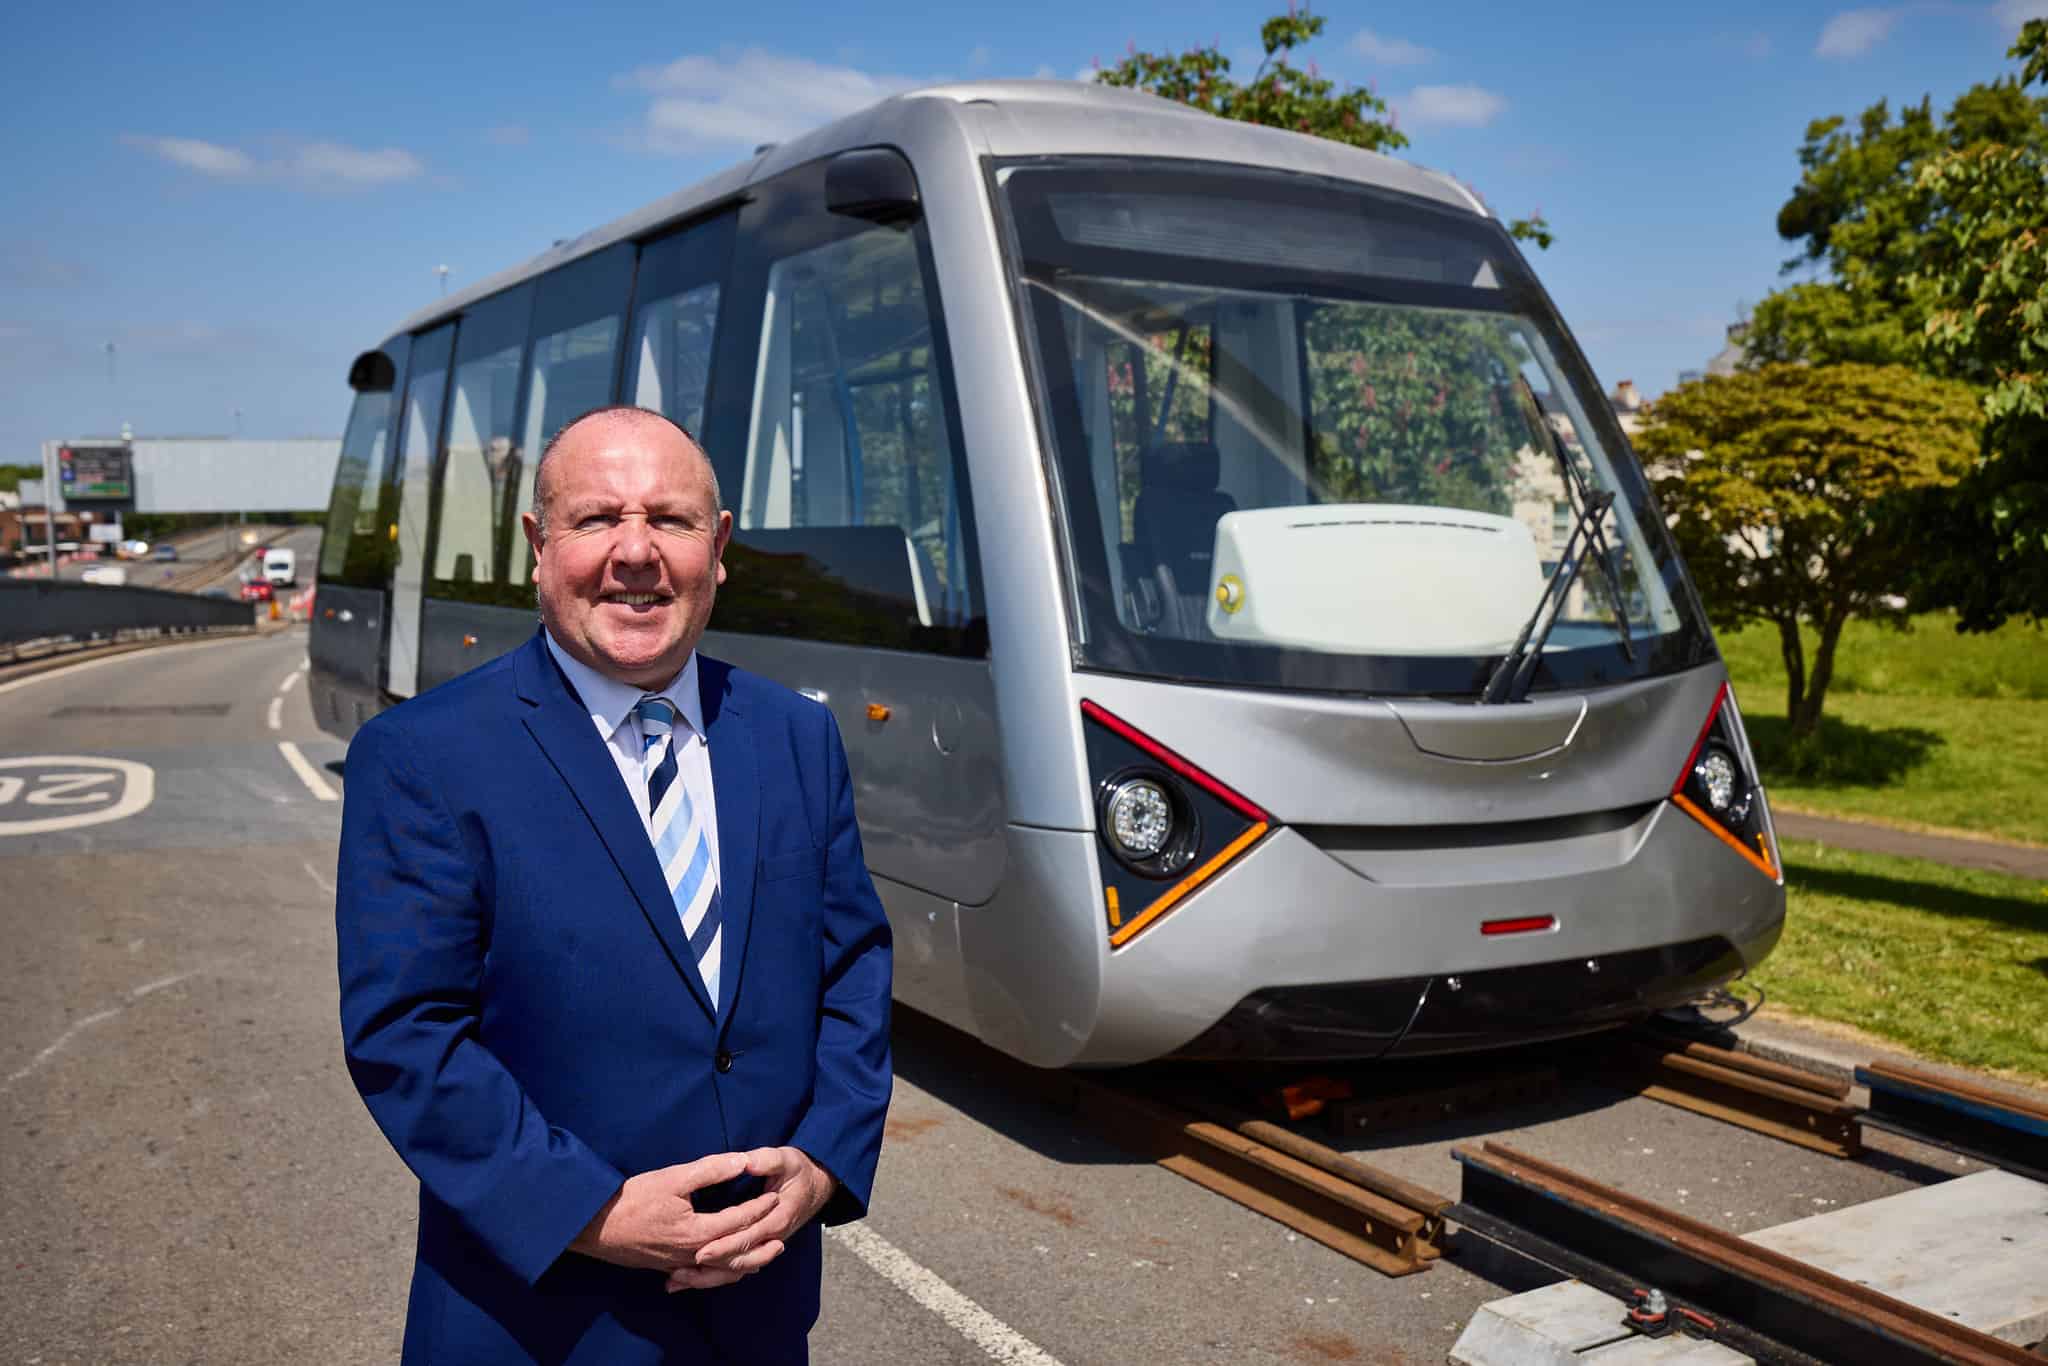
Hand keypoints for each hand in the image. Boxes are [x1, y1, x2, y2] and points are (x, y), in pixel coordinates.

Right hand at [571, 1153, 779, 1280]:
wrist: (593, 1227)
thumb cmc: (631, 1198)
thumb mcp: (672, 1177)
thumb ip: (710, 1170)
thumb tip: (742, 1161)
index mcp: (697, 1232)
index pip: (739, 1221)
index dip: (758, 1207)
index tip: (774, 1195)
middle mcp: (692, 1254)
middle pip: (736, 1255)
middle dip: (760, 1245)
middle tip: (781, 1236)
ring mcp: (678, 1265)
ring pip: (720, 1271)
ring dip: (743, 1264)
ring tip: (761, 1258)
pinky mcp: (666, 1267)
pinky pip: (702, 1275)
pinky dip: (720, 1273)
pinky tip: (723, 1267)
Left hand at [665, 1147, 836, 1291]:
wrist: (818, 1185)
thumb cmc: (799, 1170)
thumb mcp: (786, 1159)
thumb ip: (766, 1160)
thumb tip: (746, 1161)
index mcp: (777, 1218)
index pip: (747, 1237)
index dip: (724, 1246)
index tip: (700, 1251)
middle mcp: (771, 1238)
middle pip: (739, 1260)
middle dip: (709, 1267)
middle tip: (679, 1271)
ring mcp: (764, 1246)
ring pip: (736, 1270)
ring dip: (707, 1278)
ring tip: (677, 1280)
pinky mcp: (758, 1247)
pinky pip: (735, 1268)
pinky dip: (713, 1276)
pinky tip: (688, 1279)